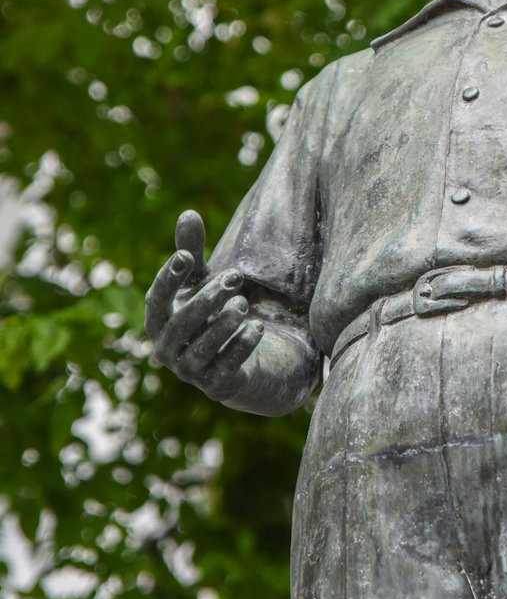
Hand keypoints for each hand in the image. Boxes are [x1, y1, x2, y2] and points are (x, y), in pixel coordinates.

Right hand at [145, 210, 263, 402]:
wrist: (234, 357)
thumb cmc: (210, 311)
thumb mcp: (202, 280)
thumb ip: (193, 251)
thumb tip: (188, 213)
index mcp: (159, 322)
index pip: (156, 301)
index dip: (168, 279)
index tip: (185, 257)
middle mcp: (167, 349)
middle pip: (181, 324)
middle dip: (207, 298)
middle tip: (236, 275)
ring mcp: (190, 370)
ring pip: (202, 348)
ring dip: (223, 324)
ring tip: (244, 302)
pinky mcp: (216, 384)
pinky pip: (226, 367)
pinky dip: (241, 347)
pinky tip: (258, 327)